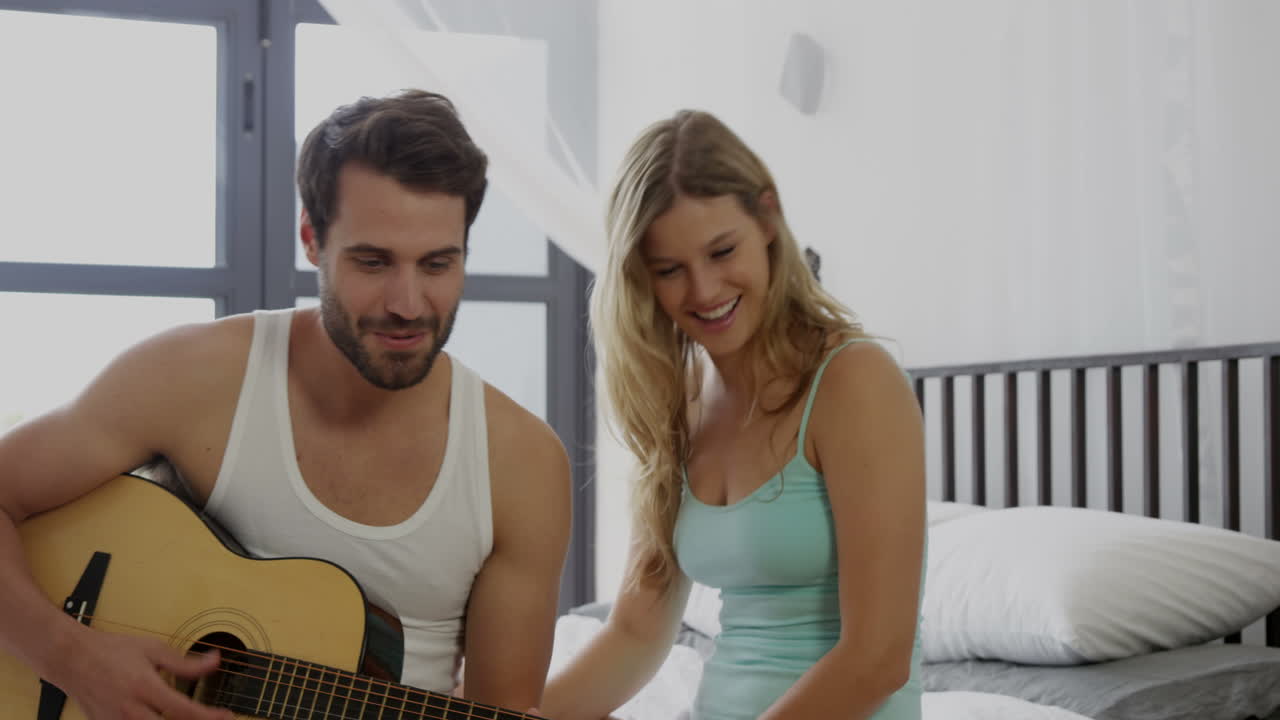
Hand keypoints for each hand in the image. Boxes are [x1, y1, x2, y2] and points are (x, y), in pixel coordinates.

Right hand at [52, 628, 232, 719]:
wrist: (71, 658)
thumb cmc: (111, 650)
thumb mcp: (152, 649)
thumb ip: (185, 662)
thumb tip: (215, 661)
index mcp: (144, 688)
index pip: (183, 711)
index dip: (209, 717)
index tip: (226, 716)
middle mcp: (129, 710)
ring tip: (190, 719)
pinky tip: (162, 719)